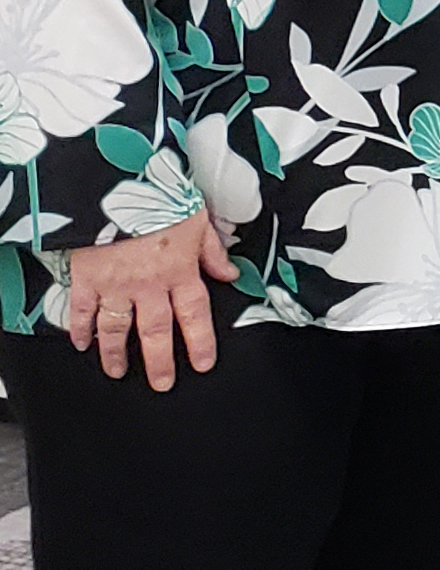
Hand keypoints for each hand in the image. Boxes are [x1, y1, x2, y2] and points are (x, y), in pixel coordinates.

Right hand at [64, 208, 235, 390]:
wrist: (116, 185)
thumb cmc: (160, 197)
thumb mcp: (198, 217)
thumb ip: (213, 250)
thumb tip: (230, 273)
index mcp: (180, 271)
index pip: (195, 315)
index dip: (200, 342)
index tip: (203, 364)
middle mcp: (149, 285)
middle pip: (156, 332)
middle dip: (159, 363)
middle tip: (162, 384)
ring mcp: (115, 285)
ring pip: (116, 329)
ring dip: (115, 354)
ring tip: (118, 372)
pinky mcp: (86, 279)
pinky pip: (82, 311)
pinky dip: (79, 330)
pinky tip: (80, 345)